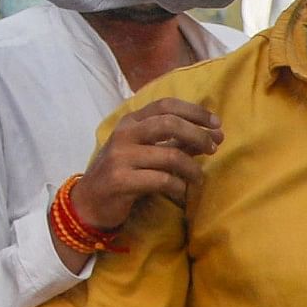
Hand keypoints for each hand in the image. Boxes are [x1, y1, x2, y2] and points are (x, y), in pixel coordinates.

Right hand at [68, 98, 221, 236]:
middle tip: (214, 148)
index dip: (195, 112)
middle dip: (198, 135)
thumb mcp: (148, 153)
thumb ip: (177, 143)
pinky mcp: (120, 180)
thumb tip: (213, 136)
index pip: (166, 105)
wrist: (90, 201)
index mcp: (130, 122)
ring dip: (192, 168)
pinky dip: (178, 186)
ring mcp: (120, 157)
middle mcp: (124, 134)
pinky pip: (161, 180)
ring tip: (198, 178)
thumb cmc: (123, 173)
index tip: (217, 124)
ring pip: (170, 155)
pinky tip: (180, 191)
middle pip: (169, 123)